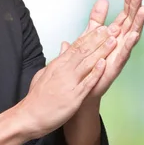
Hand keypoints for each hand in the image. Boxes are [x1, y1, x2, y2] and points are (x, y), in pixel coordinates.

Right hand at [17, 24, 119, 139]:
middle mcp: (63, 70)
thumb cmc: (37, 98)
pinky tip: (104, 64)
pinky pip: (86, 83)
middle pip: (84, 51)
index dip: (90, 36)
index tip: (102, 28)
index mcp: (57, 64)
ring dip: (101, 51)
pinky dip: (96, 73)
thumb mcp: (44, 73)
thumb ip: (57, 60)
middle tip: (113, 29)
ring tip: (113, 41)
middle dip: (99, 39)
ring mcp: (69, 83)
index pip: (76, 46)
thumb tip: (64, 47)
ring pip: (87, 63)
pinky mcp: (73, 97)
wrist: (29, 116)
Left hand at [60, 0, 143, 98]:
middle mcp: (120, 43)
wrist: (82, 88)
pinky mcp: (115, 66)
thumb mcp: (91, 35)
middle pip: (131, 22)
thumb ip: (97, 19)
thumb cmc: (88, 63)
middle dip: (136, 7)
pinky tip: (134, 34)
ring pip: (131, 35)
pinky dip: (129, 44)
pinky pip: (124, 54)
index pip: (124, 15)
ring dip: (139, 22)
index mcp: (115, 35)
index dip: (128, 2)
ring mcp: (119, 54)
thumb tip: (103, 0)